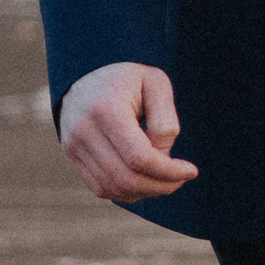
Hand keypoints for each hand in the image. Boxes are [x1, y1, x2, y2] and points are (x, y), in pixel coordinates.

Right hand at [59, 61, 199, 201]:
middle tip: (181, 180)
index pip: (139, 158)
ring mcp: (74, 145)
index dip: (169, 172)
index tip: (191, 171)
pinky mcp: (72, 155)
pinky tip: (145, 180)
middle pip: (126, 178)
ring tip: (166, 179)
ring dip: (144, 192)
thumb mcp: (156, 83)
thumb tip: (162, 158)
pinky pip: (100, 188)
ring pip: (112, 188)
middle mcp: (84, 131)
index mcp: (106, 109)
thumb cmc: (129, 77)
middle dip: (160, 186)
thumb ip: (164, 121)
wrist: (87, 72)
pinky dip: (126, 192)